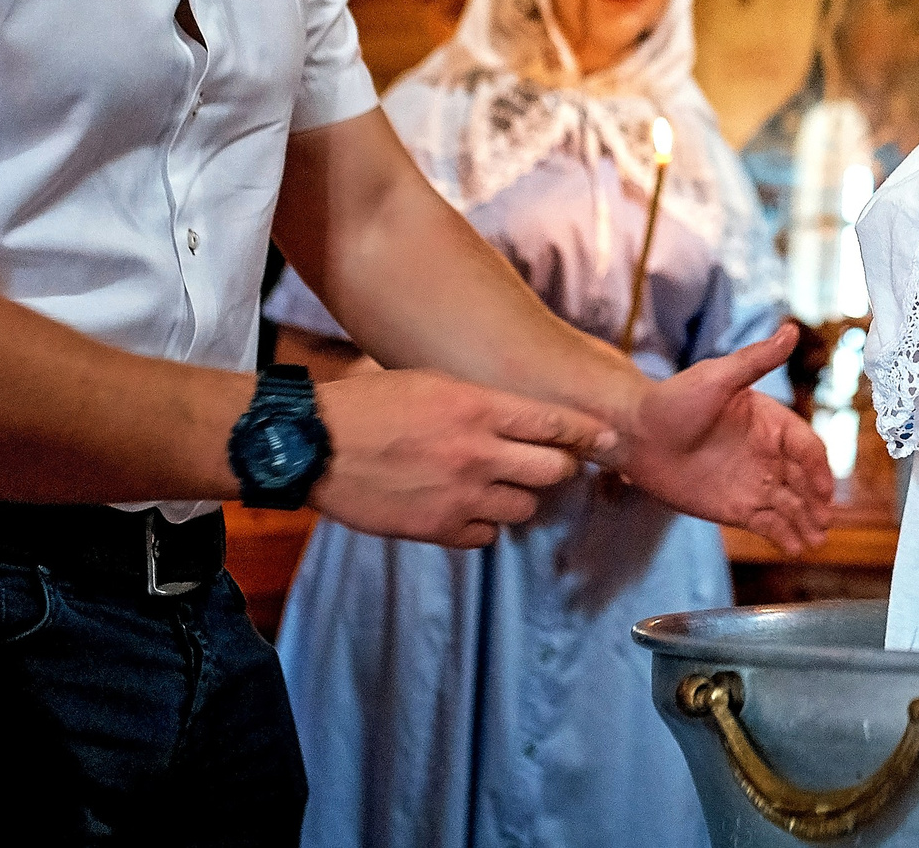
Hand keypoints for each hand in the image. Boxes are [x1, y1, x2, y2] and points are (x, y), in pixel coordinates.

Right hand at [311, 369, 611, 548]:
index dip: (588, 434)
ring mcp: (459, 496)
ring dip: (518, 498)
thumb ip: (484, 403)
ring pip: (524, 509)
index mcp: (479, 408)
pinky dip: (483, 526)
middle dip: (558, 468)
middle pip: (554, 472)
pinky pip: (486, 537)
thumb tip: (523, 416)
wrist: (311, 444)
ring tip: (495, 484)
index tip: (607, 439)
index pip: (557, 424)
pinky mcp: (436, 530)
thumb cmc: (370, 403)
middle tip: (546, 463)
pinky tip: (465, 509)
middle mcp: (478, 454)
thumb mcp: (434, 381)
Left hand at [605, 324, 836, 553]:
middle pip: (803, 480)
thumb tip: (791, 329)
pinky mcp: (735, 507)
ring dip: (806, 522)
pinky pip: (767, 523)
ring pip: (790, 505)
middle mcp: (767, 454)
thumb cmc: (674, 399)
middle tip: (826, 521)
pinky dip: (783, 536)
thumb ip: (757, 359)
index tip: (824, 488)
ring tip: (817, 541)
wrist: (634, 433)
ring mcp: (753, 482)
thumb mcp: (718, 377)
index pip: (806, 447)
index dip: (819, 468)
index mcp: (770, 422)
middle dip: (817, 501)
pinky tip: (795, 548)